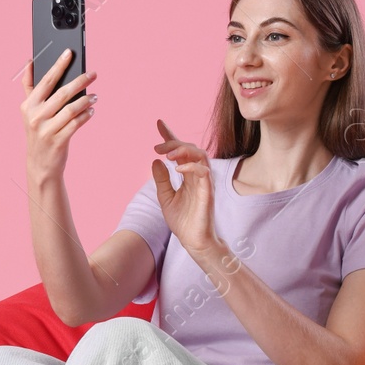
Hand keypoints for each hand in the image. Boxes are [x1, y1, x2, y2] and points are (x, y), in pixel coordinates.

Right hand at [20, 49, 96, 183]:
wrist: (40, 164)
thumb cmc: (38, 132)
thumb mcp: (29, 111)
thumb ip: (29, 88)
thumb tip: (30, 62)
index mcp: (28, 105)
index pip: (45, 80)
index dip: (58, 65)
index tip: (69, 53)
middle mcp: (36, 116)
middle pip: (62, 93)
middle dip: (80, 81)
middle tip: (93, 74)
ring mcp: (46, 130)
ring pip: (71, 109)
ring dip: (86, 100)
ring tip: (95, 96)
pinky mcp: (58, 141)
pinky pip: (76, 124)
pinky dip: (86, 115)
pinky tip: (91, 111)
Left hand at [151, 119, 220, 256]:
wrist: (193, 241)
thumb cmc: (183, 221)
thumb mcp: (165, 198)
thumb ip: (161, 180)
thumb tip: (155, 161)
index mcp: (187, 175)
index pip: (180, 151)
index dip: (170, 136)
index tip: (158, 123)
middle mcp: (197, 176)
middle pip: (190, 149)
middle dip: (174, 143)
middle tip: (158, 146)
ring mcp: (204, 183)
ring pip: (200, 156)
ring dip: (183, 151)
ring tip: (168, 154)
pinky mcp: (208, 192)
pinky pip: (204, 173)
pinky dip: (191, 167)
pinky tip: (178, 169)